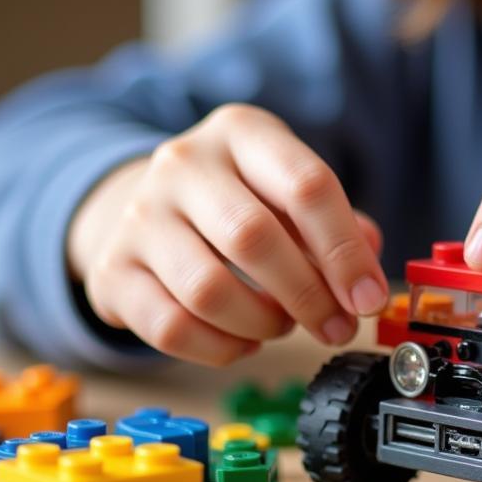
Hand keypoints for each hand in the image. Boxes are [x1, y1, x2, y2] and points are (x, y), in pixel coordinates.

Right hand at [67, 104, 387, 365]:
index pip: (305, 186)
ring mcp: (140, 216)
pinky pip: (172, 328)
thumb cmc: (238, 202)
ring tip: (283, 324)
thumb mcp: (289, 192)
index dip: (344, 252)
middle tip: (337, 327)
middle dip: (309, 297)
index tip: (369, 300)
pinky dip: (221, 349)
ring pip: (208, 291)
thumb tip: (368, 279)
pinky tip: (243, 341)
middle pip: (254, 239)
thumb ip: (339, 229)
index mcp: (241, 132)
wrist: (145, 205)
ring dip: (263, 324)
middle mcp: (183, 164)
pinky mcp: (113, 272)